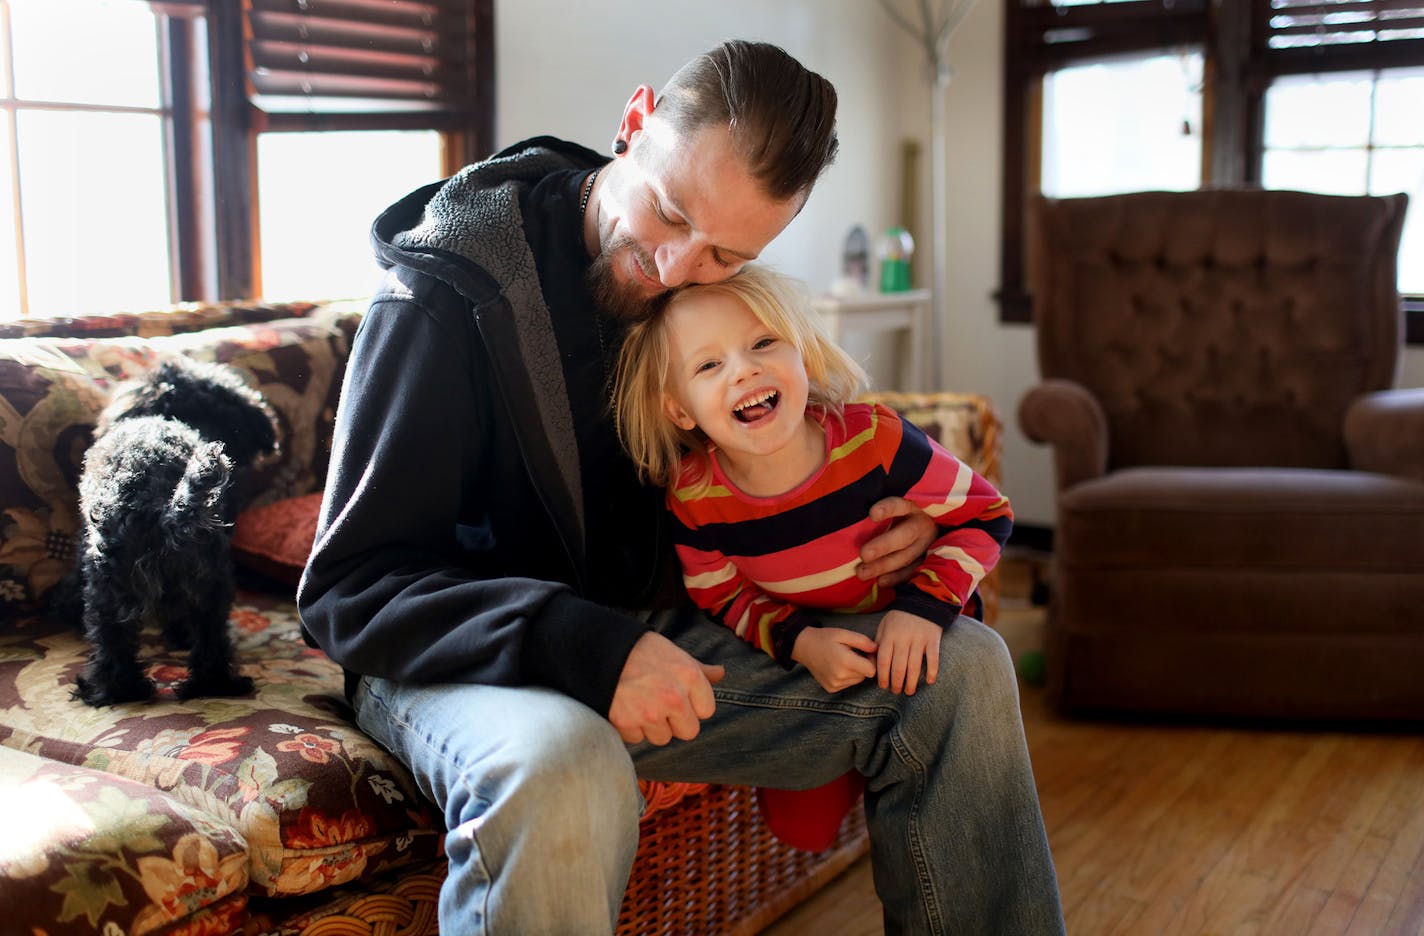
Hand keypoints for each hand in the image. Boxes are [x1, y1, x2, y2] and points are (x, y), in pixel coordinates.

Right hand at [609, 632, 724, 745]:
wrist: (599, 648)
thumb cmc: (640, 650)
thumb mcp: (674, 654)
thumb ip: (699, 670)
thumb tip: (720, 674)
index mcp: (689, 677)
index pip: (707, 711)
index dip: (693, 706)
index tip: (680, 697)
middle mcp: (673, 698)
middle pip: (688, 731)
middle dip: (676, 722)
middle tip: (661, 704)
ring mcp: (650, 713)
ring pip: (662, 738)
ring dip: (653, 726)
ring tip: (641, 703)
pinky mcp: (627, 724)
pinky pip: (637, 738)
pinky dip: (632, 728)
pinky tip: (626, 708)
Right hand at [791, 626, 876, 692]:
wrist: (804, 647)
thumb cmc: (825, 638)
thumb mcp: (844, 633)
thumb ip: (863, 641)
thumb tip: (877, 649)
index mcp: (845, 661)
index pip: (872, 670)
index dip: (872, 661)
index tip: (865, 653)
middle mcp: (840, 676)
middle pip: (865, 675)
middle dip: (863, 665)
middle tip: (853, 654)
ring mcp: (835, 684)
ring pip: (857, 680)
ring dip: (855, 671)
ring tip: (844, 660)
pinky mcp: (831, 688)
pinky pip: (848, 684)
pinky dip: (847, 676)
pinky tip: (838, 667)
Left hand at [858, 496, 935, 586]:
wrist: (928, 524)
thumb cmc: (900, 512)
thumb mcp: (896, 506)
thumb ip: (881, 510)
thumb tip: (850, 510)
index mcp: (913, 506)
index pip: (901, 504)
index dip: (889, 508)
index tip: (872, 513)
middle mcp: (922, 524)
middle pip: (906, 535)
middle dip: (884, 546)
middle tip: (863, 554)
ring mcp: (926, 544)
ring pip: (907, 556)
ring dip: (884, 566)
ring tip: (862, 573)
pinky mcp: (925, 559)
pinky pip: (911, 570)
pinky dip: (896, 578)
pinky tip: (880, 582)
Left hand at [874, 610, 940, 694]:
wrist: (922, 601)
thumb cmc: (899, 618)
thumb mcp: (884, 626)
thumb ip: (878, 643)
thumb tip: (872, 663)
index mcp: (889, 636)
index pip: (883, 660)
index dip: (882, 676)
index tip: (883, 686)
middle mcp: (903, 639)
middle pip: (898, 667)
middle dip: (896, 683)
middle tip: (896, 691)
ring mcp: (919, 639)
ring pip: (914, 666)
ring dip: (911, 682)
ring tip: (909, 691)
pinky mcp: (933, 640)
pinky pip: (933, 658)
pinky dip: (932, 671)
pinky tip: (929, 681)